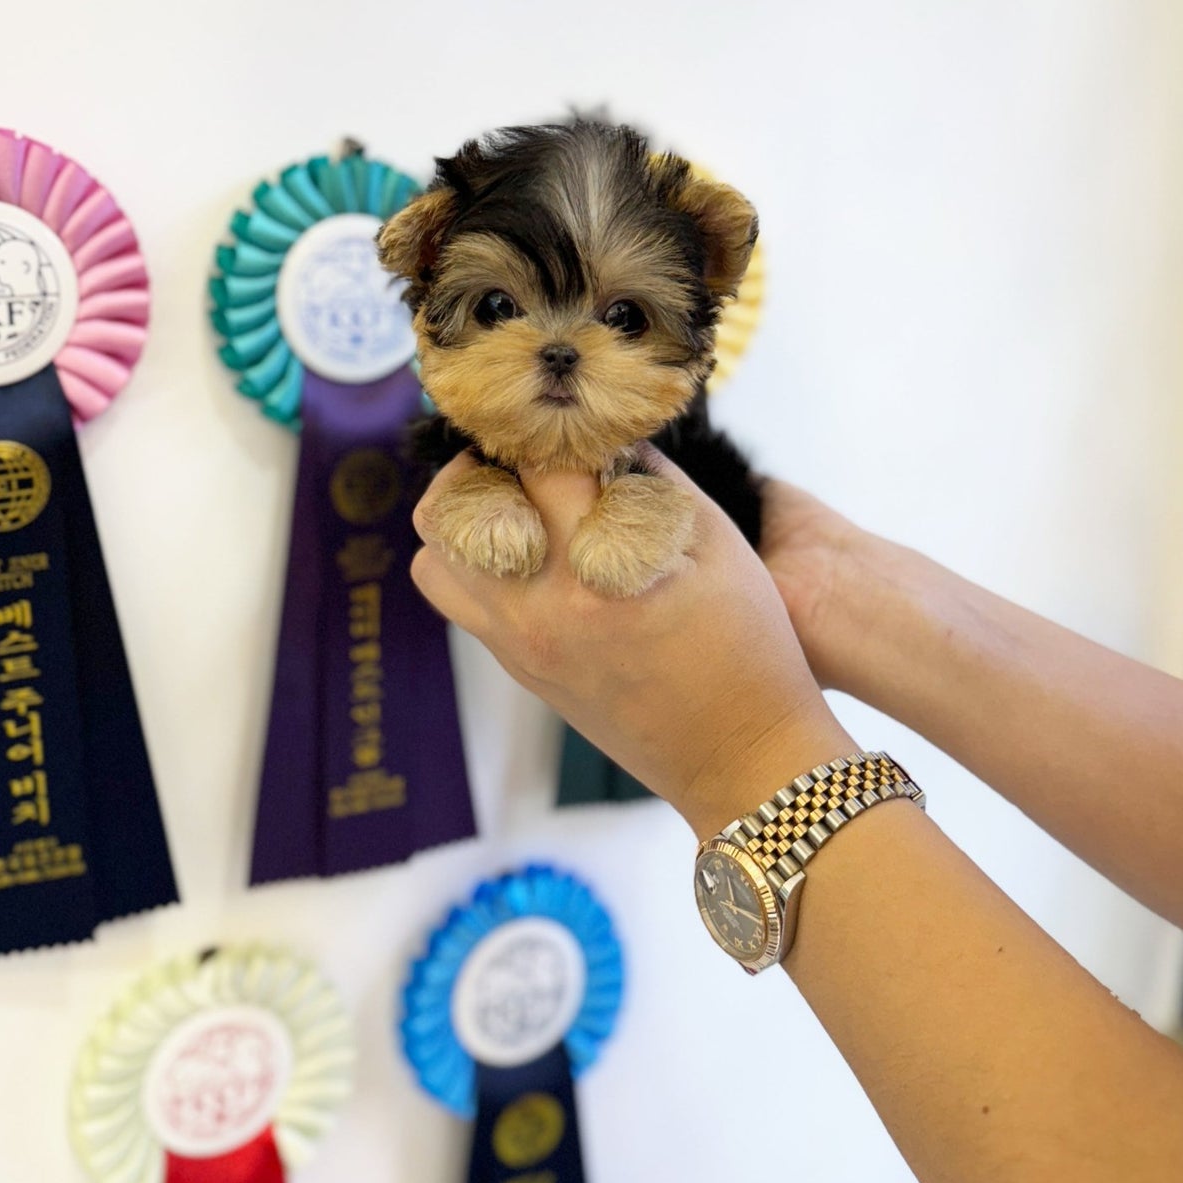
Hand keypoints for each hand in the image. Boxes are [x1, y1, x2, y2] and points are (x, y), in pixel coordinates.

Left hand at [411, 451, 855, 835]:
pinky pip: (462, 601)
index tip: (576, 421)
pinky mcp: (520, 670)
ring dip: (465, 518)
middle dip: (488, 464)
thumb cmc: (749, 651)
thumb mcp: (720, 547)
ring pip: (433, 559)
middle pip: (451, 506)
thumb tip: (611, 436)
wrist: (744, 761)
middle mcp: (539, 611)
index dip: (556, 431)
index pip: (537, 467)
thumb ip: (656, 480)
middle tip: (535, 456)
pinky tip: (537, 552)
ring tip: (523, 506)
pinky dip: (479, 563)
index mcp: (596, 573)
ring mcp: (519, 646)